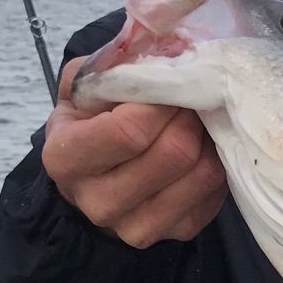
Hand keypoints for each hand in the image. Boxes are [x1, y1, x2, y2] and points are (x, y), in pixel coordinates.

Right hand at [43, 55, 225, 247]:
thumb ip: (111, 65)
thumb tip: (165, 48)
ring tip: (197, 118)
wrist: (94, 177)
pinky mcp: (175, 234)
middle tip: (190, 96)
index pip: (128, 131)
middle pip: (173, 153)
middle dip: (189, 115)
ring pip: (201, 174)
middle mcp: (96, 201)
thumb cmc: (92, 121)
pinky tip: (203, 147)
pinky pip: (216, 192)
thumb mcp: (85, 86)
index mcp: (64, 159)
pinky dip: (217, 161)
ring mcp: (136, 226)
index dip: (159, 101)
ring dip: (209, 137)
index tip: (167, 82)